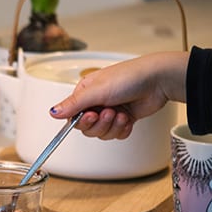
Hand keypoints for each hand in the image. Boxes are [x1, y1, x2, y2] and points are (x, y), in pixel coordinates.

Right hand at [49, 52, 187, 139]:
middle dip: (100, 124)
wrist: (158, 80)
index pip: (73, 116)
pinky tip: (128, 118)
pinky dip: (122, 129)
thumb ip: (73, 104)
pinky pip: (116, 134)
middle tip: (110, 112)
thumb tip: (53, 112)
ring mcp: (110, 111)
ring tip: (121, 113)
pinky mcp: (123, 119)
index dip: (82, 121)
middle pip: (87, 128)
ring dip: (112, 126)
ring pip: (102, 133)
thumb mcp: (97, 90)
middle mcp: (96, 102)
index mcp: (86, 92)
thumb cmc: (130, 77)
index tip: (91, 116)